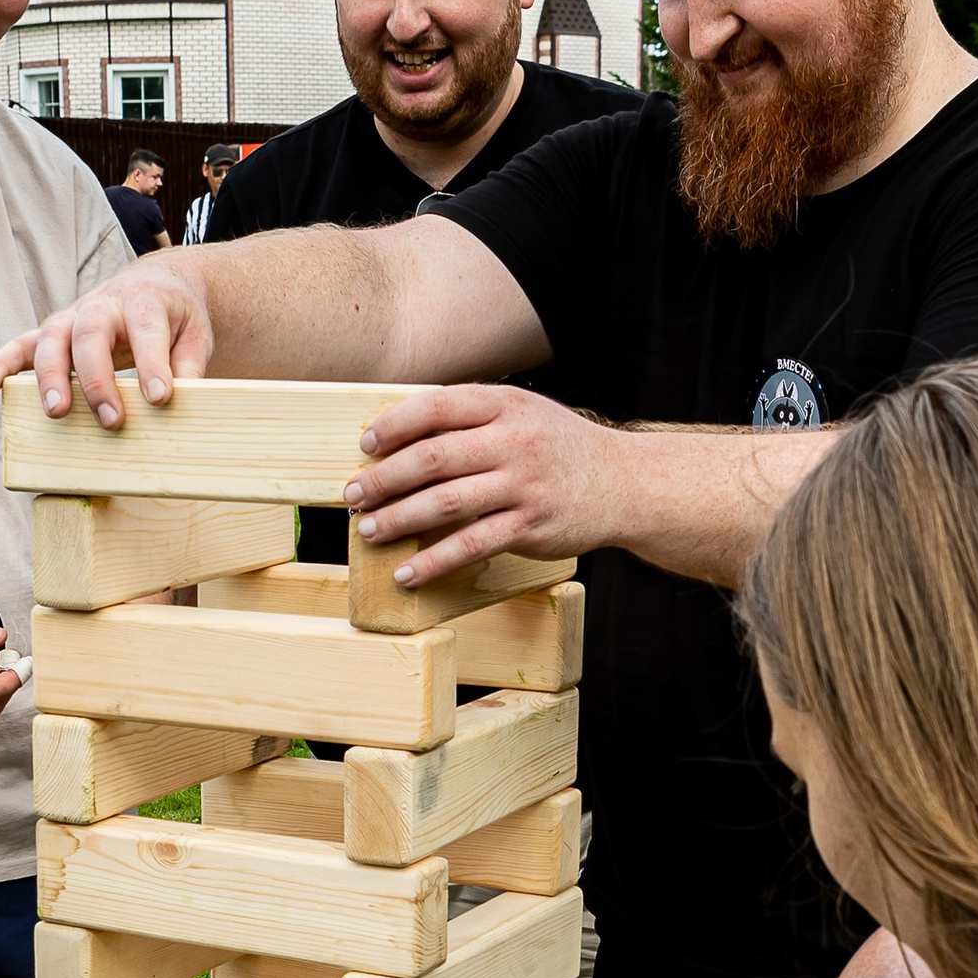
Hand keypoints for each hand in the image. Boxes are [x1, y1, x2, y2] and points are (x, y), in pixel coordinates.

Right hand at [0, 272, 213, 424]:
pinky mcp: (52, 333)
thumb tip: (183, 401)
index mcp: (143, 300)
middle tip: (110, 419)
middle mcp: (102, 303)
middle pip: (91, 334)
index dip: (152, 364)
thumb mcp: (195, 335)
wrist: (156, 286)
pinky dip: (0, 365)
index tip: (160, 398)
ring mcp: (72, 317)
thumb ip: (189, 364)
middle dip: (97, 379)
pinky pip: (20, 346)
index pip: (145, 330)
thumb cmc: (176, 317)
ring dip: (51, 378)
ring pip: (52, 340)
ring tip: (56, 414)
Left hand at [344, 381, 632, 579]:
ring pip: (446, 501)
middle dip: (384, 478)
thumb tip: (403, 433)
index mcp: (505, 406)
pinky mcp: (530, 526)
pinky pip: (471, 546)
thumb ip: (472, 417)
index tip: (365, 445)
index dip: (394, 425)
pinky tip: (409, 572)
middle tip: (352, 495)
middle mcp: (513, 442)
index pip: (437, 407)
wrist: (624, 483)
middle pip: (433, 457)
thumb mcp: (523, 414)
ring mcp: (522, 485)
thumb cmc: (560, 448)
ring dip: (399, 518)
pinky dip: (434, 561)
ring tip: (369, 530)